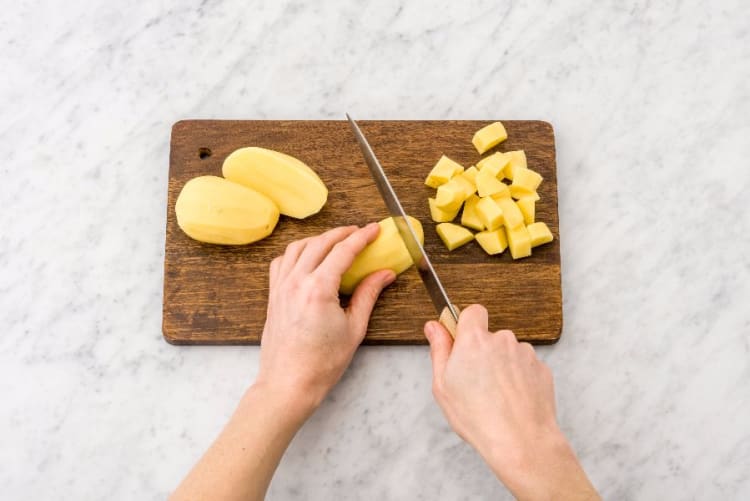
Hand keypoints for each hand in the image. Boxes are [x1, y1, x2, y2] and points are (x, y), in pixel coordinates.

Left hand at [255, 223, 395, 416]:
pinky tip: (308, 257)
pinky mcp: (273, 295)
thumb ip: (368, 295)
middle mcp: (296, 282)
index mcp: (318, 289)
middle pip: (320, 243)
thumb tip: (384, 274)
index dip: (361, 237)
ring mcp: (281, 287)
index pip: (343, 250)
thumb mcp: (354, 328)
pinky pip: (282, 262)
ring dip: (318, 239)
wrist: (289, 383)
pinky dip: (297, 252)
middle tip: (359, 232)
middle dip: (342, 233)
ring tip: (335, 241)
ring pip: (298, 247)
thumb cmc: (322, 363)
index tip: (374, 230)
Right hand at [425, 305, 598, 499]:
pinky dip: (519, 379)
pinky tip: (511, 400)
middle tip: (475, 381)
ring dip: (502, 366)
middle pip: (490, 336)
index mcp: (475, 340)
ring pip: (509, 352)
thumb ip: (439, 349)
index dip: (467, 324)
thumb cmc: (479, 417)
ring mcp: (525, 354)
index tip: (462, 340)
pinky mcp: (541, 369)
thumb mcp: (443, 385)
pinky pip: (525, 367)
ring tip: (495, 396)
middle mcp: (503, 340)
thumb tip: (434, 327)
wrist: (522, 441)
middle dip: (483, 352)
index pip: (473, 311)